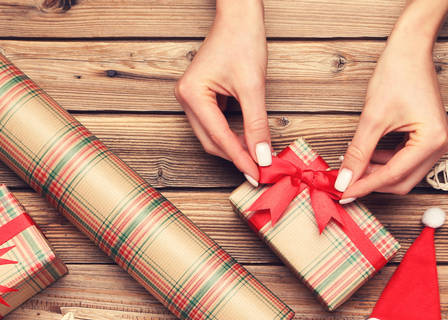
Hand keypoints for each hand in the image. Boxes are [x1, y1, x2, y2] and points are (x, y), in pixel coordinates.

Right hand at [174, 0, 270, 181]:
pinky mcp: (201, 97)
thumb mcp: (253, 87)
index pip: (219, 137)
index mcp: (193, 94)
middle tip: (259, 171)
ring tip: (256, 159)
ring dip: (233, 148)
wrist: (239, 16)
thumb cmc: (243, 40)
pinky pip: (214, 124)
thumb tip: (262, 156)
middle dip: (235, 156)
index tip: (256, 174)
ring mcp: (191, 98)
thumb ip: (256, 124)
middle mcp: (186, 98)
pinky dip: (231, 135)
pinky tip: (247, 141)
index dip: (240, 158)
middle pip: (211, 141)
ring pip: (212, 135)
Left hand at [336, 0, 447, 200]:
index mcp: (433, 141)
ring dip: (378, 173)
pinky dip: (386, 162)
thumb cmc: (397, 74)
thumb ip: (358, 153)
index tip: (343, 192)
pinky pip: (406, 161)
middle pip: (402, 181)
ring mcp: (438, 143)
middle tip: (345, 182)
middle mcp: (442, 146)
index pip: (394, 175)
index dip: (366, 185)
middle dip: (373, 182)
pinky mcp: (430, 138)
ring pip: (404, 174)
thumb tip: (344, 180)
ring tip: (353, 166)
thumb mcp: (373, 118)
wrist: (410, 49)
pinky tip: (367, 155)